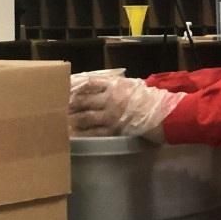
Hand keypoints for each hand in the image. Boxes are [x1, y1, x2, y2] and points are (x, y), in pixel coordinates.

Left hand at [68, 75, 182, 138]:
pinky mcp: (114, 129)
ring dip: (72, 119)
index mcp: (114, 85)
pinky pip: (94, 132)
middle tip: (57, 107)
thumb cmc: (150, 99)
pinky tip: (73, 136)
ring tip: (61, 121)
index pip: (90, 83)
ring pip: (86, 116)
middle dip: (70, 104)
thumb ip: (117, 86)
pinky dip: (82, 134)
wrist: (163, 114)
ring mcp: (111, 114)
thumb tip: (103, 87)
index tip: (65, 88)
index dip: (76, 86)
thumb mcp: (133, 85)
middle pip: (84, 100)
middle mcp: (110, 98)